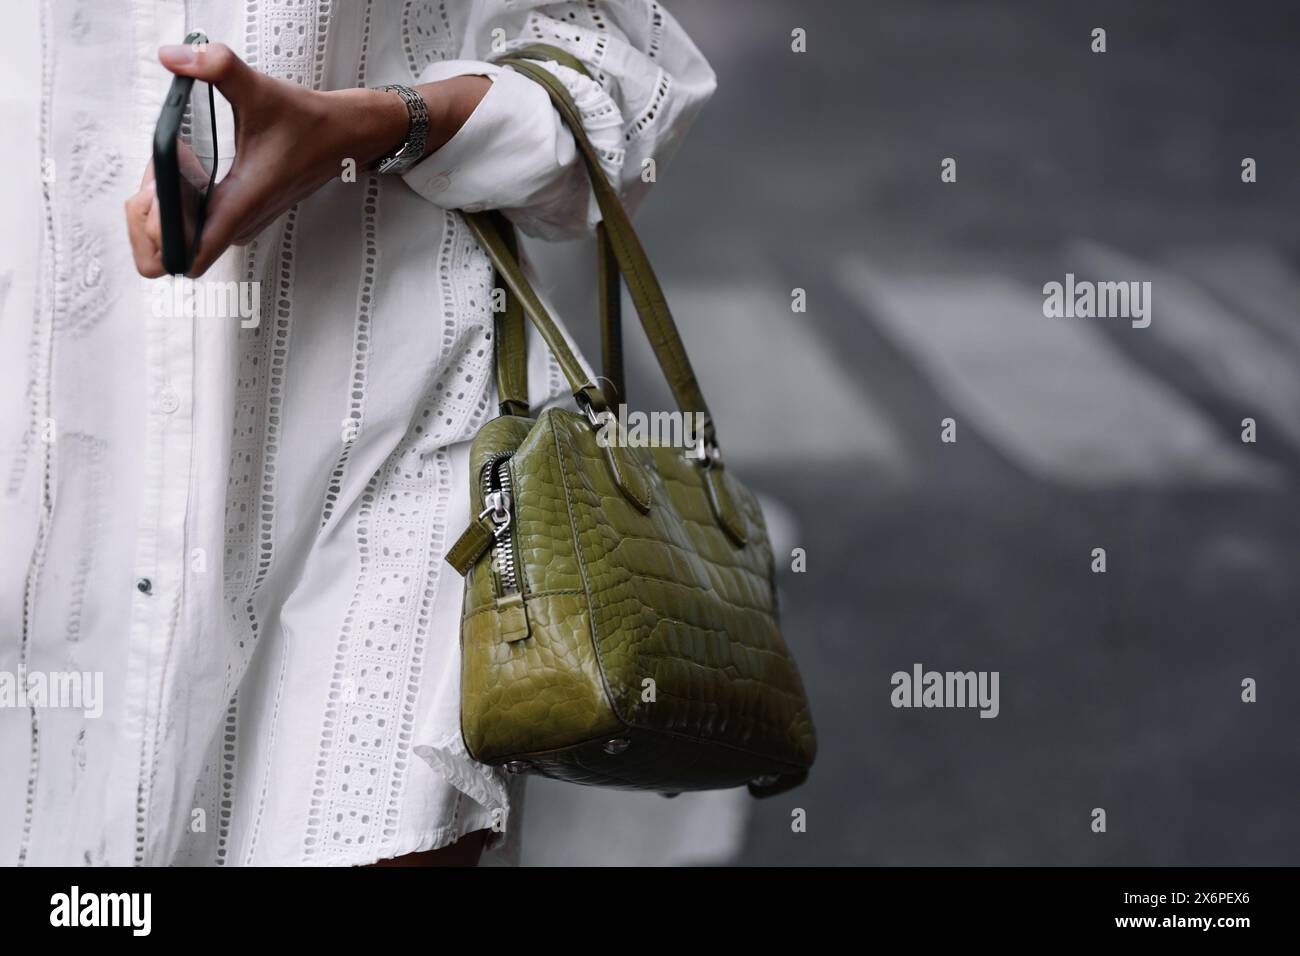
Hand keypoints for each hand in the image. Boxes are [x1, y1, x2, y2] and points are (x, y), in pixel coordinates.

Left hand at [125, 42, 488, 277]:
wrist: (342, 136)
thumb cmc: (306, 121)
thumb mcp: (260, 88)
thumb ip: (215, 67)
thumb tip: (173, 57)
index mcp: (240, 204)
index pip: (188, 257)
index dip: (158, 235)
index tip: (156, 196)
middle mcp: (238, 224)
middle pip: (171, 257)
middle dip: (147, 223)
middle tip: (153, 180)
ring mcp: (239, 226)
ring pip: (181, 246)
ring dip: (161, 216)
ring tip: (165, 174)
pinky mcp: (240, 220)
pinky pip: (194, 233)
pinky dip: (176, 212)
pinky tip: (180, 176)